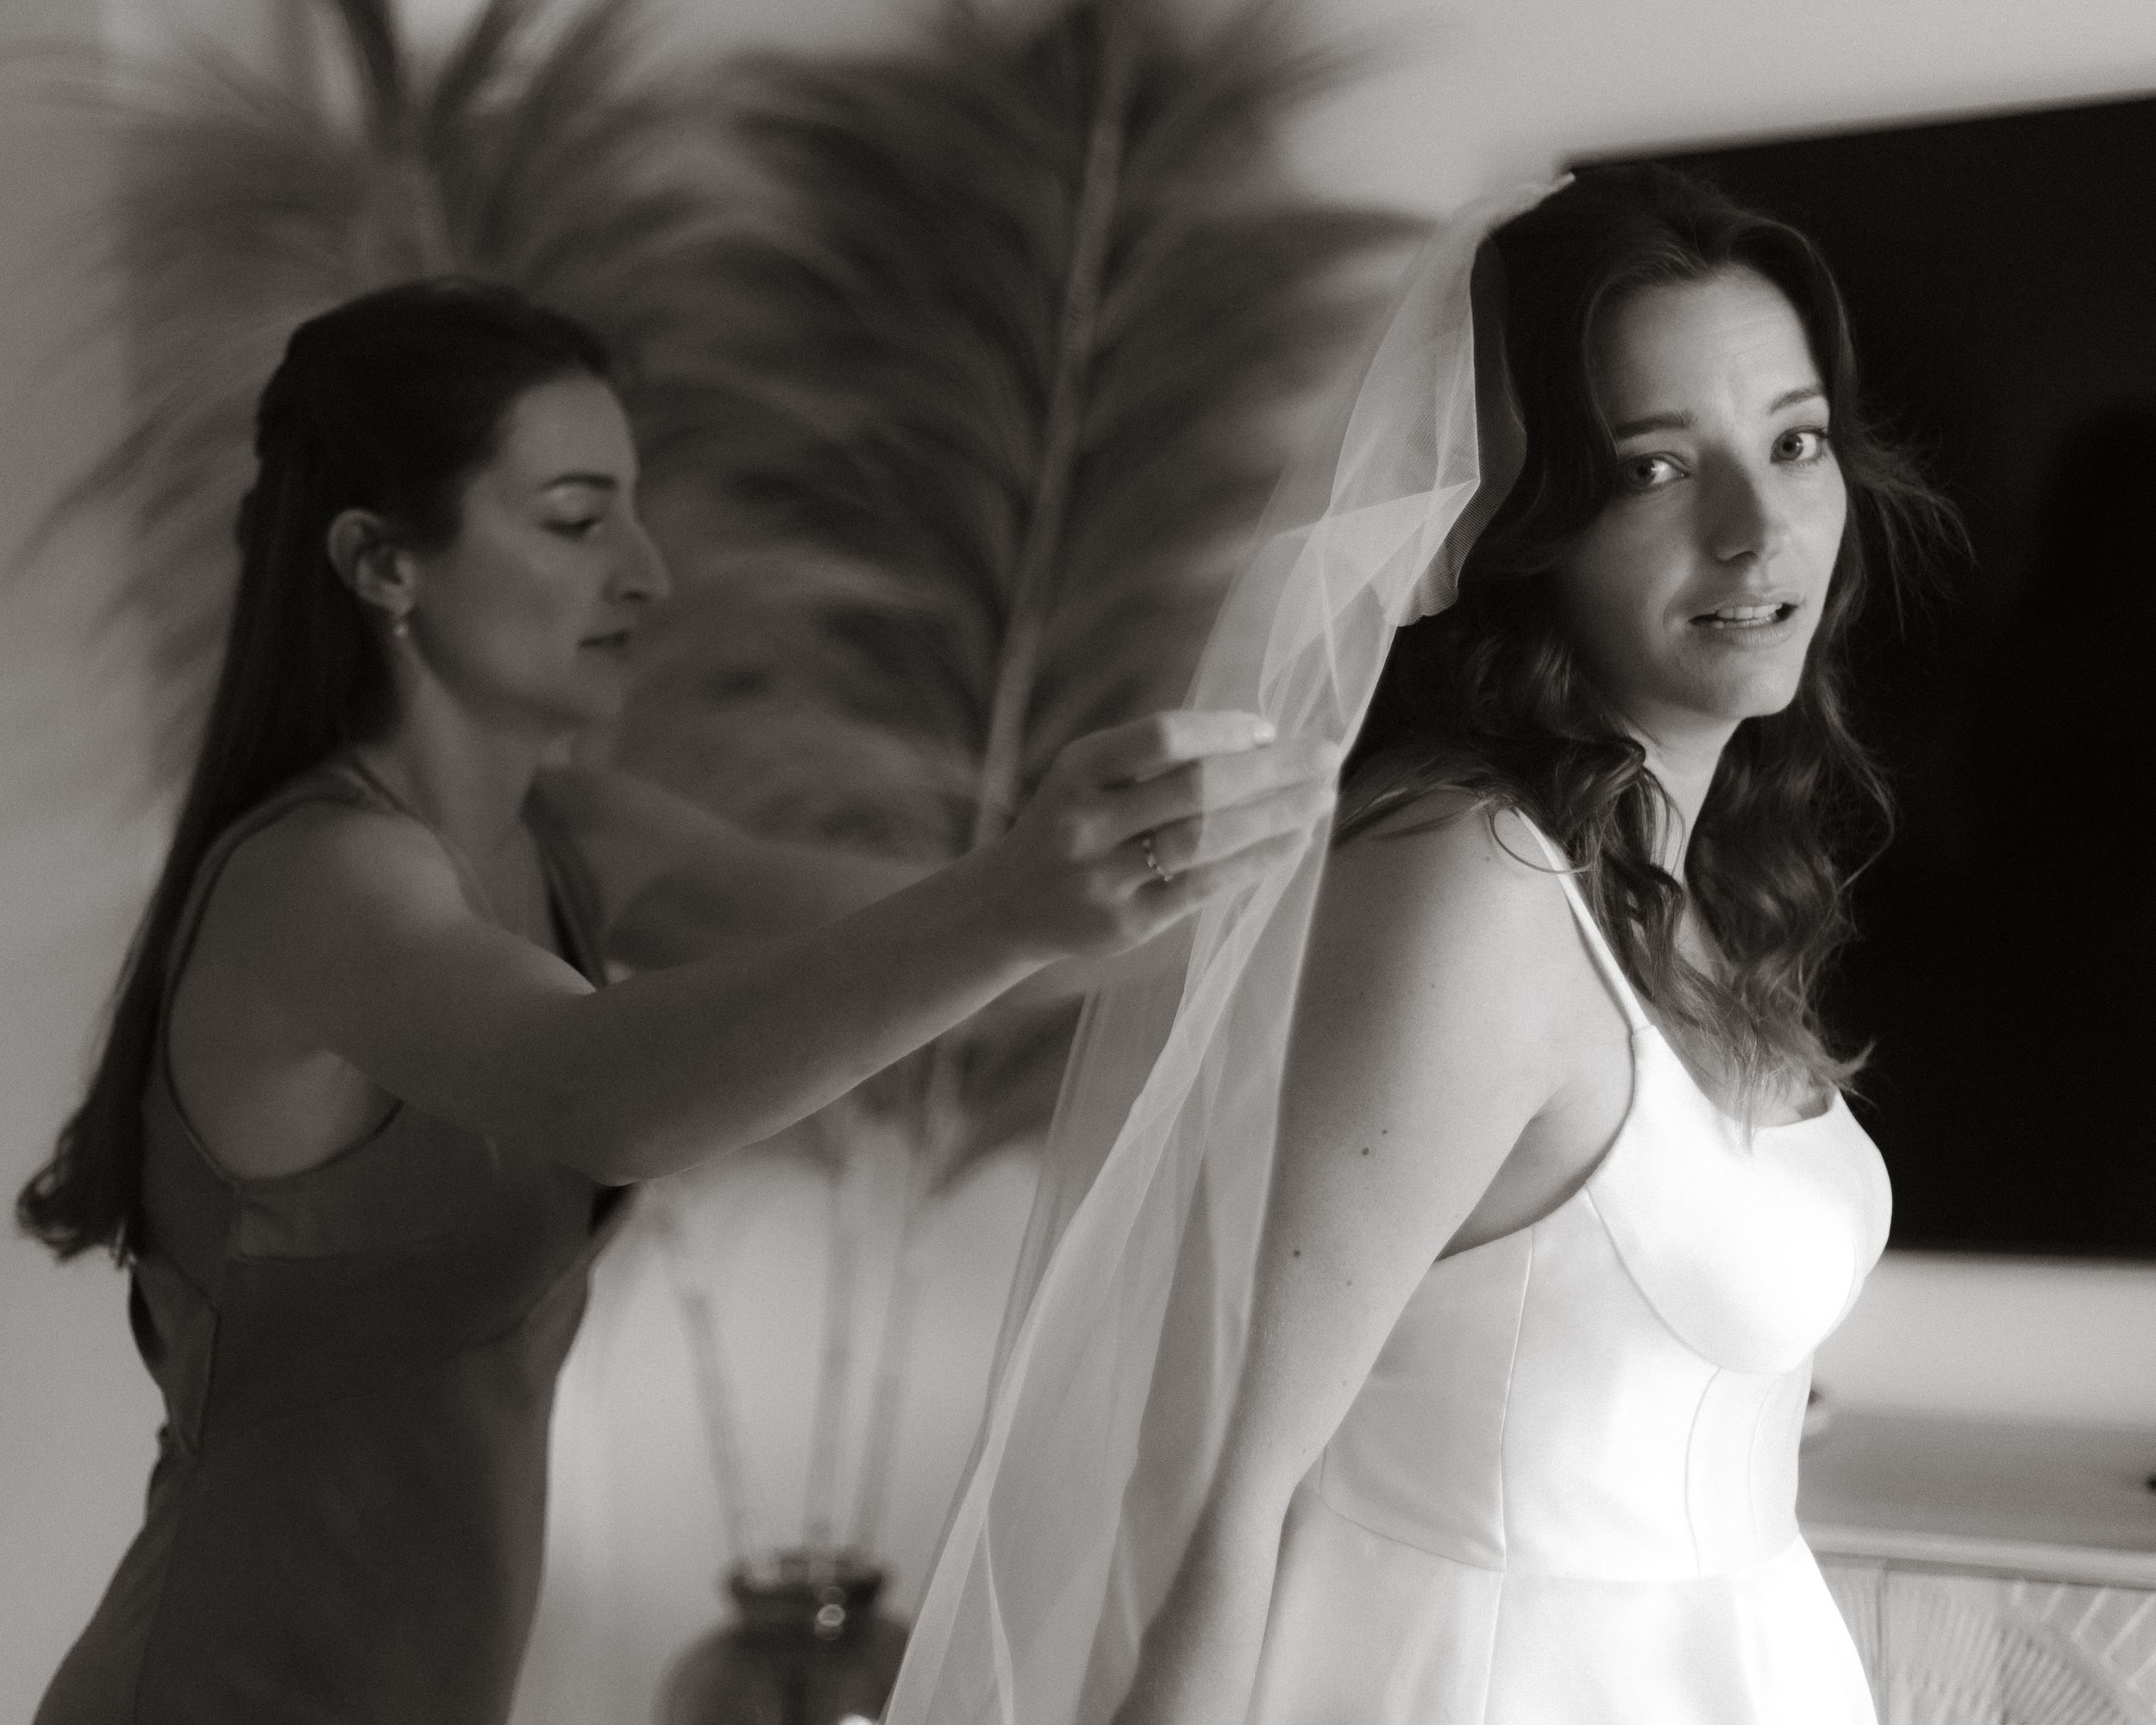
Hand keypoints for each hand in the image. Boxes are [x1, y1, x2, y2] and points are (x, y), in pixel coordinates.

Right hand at [987, 711, 1339, 961]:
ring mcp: (1105, 877)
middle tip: (1326, 756)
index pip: (1161, 739)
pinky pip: (1204, 888)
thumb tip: (1258, 740)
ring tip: (1321, 799)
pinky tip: (1293, 844)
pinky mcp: (1127, 923)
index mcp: (1078, 769)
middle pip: (1194, 790)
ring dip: (1275, 817)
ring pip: (1205, 841)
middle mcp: (1087, 822)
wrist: (1010, 902)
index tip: (1270, 729)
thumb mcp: (1088, 774)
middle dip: (1271, 771)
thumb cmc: (1070, 821)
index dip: (1223, 730)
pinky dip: (1256, 863)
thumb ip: (1153, 755)